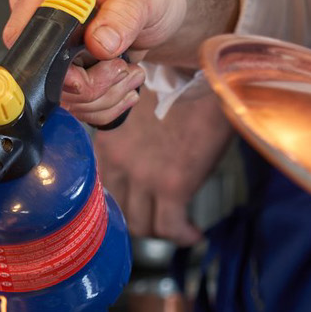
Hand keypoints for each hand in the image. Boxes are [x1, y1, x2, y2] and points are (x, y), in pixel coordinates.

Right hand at [5, 0, 240, 122]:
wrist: (160, 9)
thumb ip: (125, 15)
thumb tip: (99, 43)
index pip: (27, 30)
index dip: (58, 57)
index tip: (100, 59)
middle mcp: (42, 9)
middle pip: (42, 68)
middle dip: (89, 83)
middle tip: (122, 67)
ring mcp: (48, 40)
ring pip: (60, 93)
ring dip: (101, 95)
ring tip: (128, 70)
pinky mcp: (58, 65)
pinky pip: (71, 102)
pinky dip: (101, 101)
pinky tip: (121, 79)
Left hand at [95, 86, 233, 243]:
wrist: (208, 76)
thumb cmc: (181, 87)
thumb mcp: (141, 109)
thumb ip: (131, 138)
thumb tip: (142, 159)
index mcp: (108, 142)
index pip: (101, 189)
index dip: (120, 202)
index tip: (137, 206)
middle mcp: (120, 161)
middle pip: (119, 212)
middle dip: (140, 218)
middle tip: (159, 218)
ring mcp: (145, 175)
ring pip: (142, 224)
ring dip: (160, 229)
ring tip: (177, 225)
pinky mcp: (173, 185)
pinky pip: (171, 227)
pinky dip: (182, 235)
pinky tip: (193, 232)